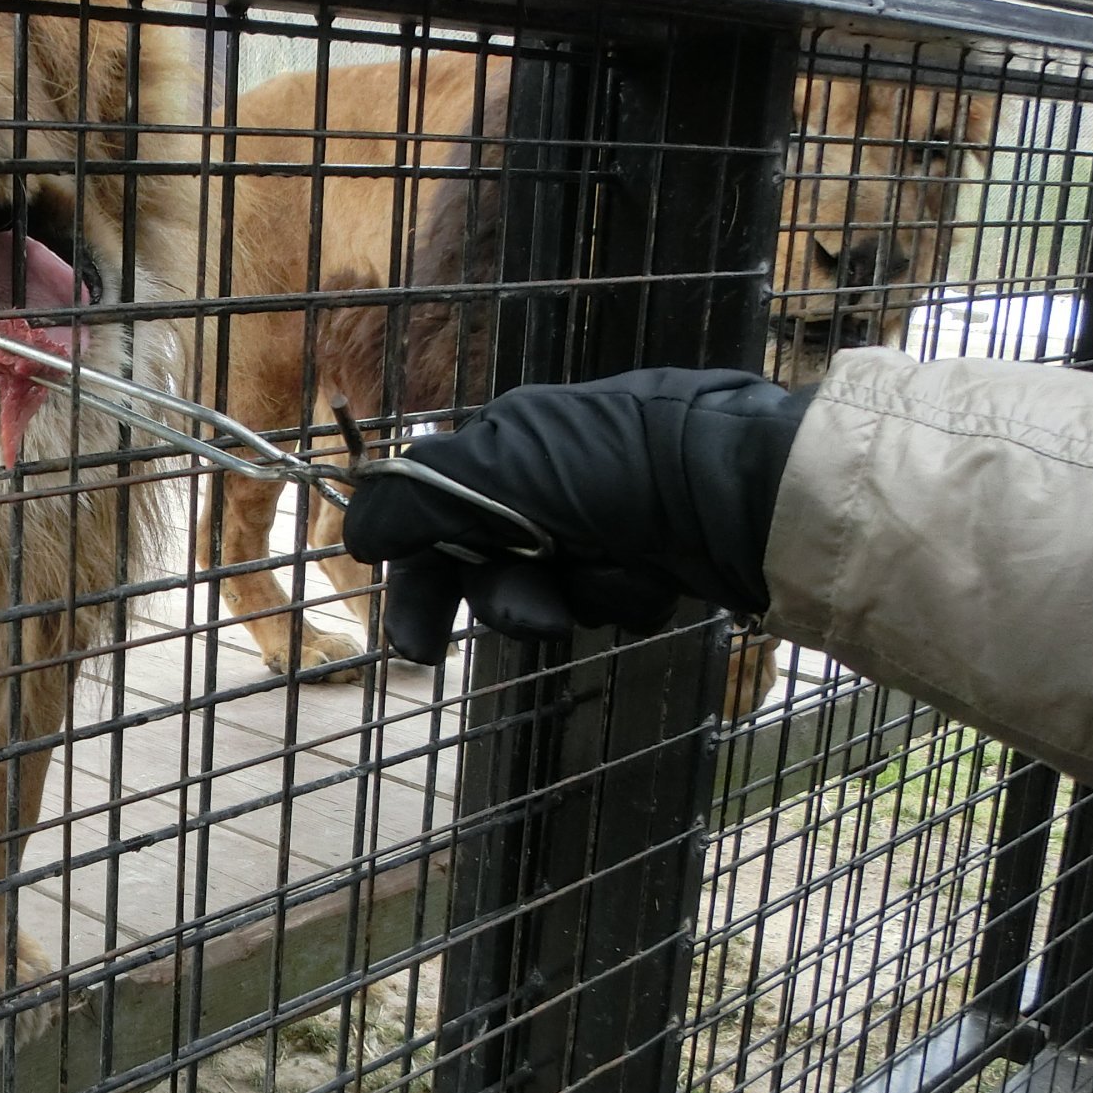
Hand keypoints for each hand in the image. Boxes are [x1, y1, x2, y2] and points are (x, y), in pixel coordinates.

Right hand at [339, 368, 808, 658]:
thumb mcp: (500, 472)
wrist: (736, 489)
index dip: (420, 587)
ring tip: (619, 575)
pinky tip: (654, 577)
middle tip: (539, 622)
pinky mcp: (651, 551)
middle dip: (513, 600)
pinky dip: (625, 596)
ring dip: (577, 596)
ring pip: (552, 592)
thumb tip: (356, 531)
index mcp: (507, 446)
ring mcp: (602, 516)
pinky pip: (609, 598)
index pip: (434, 524)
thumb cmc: (612, 469)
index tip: (417, 646)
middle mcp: (549, 478)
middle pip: (493, 569)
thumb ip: (418, 503)